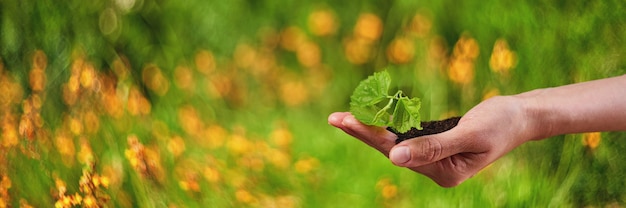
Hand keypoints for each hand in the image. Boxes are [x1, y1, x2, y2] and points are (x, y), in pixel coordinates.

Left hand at [328, 96, 534, 186]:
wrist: (522, 117)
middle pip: (391, 150)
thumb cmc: (501, 124)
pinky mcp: (436, 145)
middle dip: (363, 132)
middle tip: (335, 118)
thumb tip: (395, 157)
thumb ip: (433, 147)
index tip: (346, 120)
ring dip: (372, 128)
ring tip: (344, 117)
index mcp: (443, 173)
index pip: (398, 153)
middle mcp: (435, 169)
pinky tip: (373, 117)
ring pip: (396, 143)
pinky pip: (407, 136)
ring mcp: (435, 159)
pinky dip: (390, 125)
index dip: (371, 135)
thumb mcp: (469, 135)